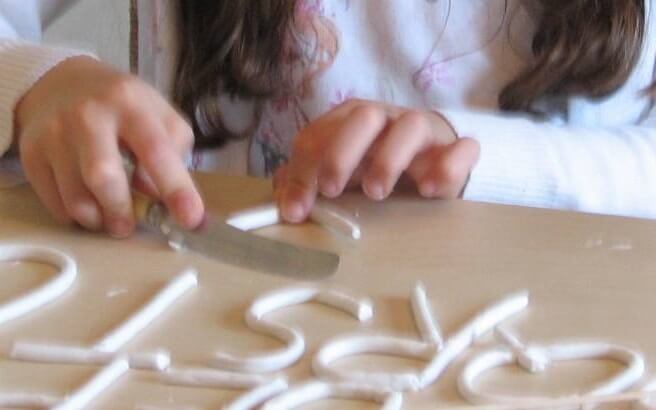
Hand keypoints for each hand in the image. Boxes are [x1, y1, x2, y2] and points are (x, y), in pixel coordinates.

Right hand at [15, 56, 203, 236]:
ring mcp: (55, 133)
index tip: (191, 219)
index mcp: (130, 103)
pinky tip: (87, 203)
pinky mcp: (31, 152)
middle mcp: (88, 115)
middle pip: (104, 177)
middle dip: (122, 211)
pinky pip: (55, 202)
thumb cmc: (123, 107)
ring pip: (76, 198)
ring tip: (109, 216)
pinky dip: (75, 214)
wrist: (63, 82)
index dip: (176, 189)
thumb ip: (172, 154)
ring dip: (98, 219)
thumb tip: (163, 198)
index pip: (156, 151)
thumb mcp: (159, 115)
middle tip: (130, 224)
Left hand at [274, 99, 479, 221]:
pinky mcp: (455, 149)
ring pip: (411, 126)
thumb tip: (284, 201)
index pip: (318, 136)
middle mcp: (385, 119)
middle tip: (331, 189)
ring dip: (390, 157)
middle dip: (341, 152)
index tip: (296, 212)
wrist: (434, 159)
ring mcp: (423, 132)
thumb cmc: (377, 165)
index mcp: (349, 122)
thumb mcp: (340, 174)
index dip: (302, 172)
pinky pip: (461, 148)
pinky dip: (448, 166)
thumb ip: (309, 182)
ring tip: (377, 192)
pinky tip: (429, 191)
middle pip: (363, 116)